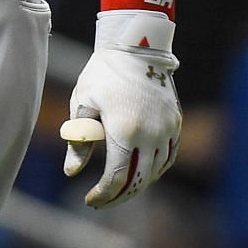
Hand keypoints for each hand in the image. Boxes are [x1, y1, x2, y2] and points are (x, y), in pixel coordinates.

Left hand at [61, 11, 181, 207]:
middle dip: (118, 197)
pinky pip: (168, 157)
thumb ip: (79, 141)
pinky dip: (155, 170)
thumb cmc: (102, 74)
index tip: (89, 199)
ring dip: (137, 185)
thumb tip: (72, 173)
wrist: (135, 46)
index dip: (103, 194)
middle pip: (138, 181)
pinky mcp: (175, 123)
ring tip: (117, 189)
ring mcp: (167, 130)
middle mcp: (151, 135)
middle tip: (100, 200)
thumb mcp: (83, 104)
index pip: (116, 179)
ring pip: (155, 172)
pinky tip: (140, 172)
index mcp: (125, 131)